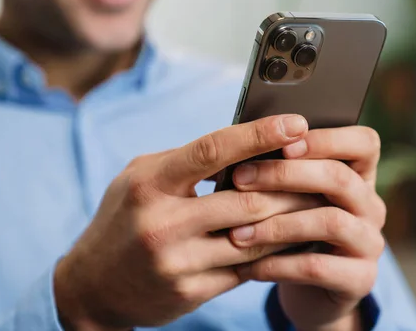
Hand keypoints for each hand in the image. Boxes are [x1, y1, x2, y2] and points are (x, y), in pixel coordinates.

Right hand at [52, 114, 321, 329]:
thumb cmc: (121, 219)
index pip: (211, 151)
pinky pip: (246, 270)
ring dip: (291, 219)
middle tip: (323, 168)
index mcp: (149, 184)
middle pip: (246, 199)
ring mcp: (177, 262)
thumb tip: (242, 147)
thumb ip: (183, 163)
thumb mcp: (139, 179)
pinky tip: (293, 239)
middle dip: (291, 183)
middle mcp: (162, 223)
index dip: (258, 134)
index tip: (296, 123)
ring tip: (319, 202)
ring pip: (255, 238)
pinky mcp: (190, 292)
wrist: (92, 285)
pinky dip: (273, 252)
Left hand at [229, 126, 386, 330]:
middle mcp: (370, 205)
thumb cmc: (290, 231)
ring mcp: (370, 243)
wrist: (308, 291)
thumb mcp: (287, 198)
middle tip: (239, 179)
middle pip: (339, 178)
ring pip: (331, 222)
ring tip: (237, 232)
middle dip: (284, 175)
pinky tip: (248, 266)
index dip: (326, 139)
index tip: (283, 145)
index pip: (363, 142)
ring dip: (277, 225)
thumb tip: (233, 154)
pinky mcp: (361, 280)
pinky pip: (318, 267)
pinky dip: (278, 265)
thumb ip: (277, 173)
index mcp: (358, 175)